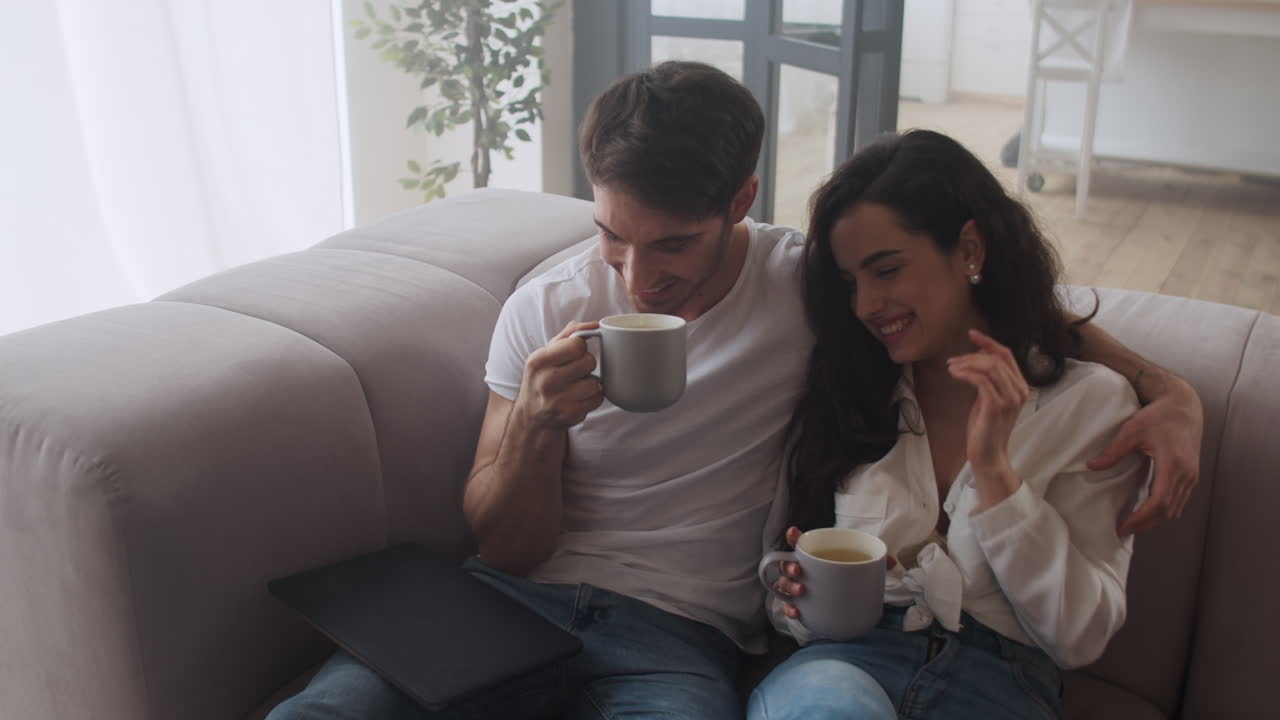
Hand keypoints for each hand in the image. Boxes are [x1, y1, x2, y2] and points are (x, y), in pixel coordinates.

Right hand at [516, 321, 604, 429]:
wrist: (532, 416)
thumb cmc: (542, 378)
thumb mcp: (546, 354)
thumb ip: (569, 334)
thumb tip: (595, 325)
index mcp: (538, 361)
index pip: (577, 344)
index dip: (579, 347)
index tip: (573, 353)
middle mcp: (546, 381)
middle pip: (589, 361)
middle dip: (586, 364)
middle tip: (574, 371)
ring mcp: (559, 400)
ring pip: (595, 382)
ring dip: (590, 383)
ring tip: (576, 386)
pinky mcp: (571, 414)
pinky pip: (598, 398)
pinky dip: (592, 397)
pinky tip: (579, 398)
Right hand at [775, 526, 895, 620]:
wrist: (851, 603)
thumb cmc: (851, 577)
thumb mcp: (864, 566)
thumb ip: (877, 561)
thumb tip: (890, 562)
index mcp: (815, 555)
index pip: (799, 542)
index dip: (794, 536)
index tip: (794, 531)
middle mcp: (803, 570)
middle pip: (787, 564)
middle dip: (789, 566)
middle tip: (798, 570)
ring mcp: (800, 587)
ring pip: (785, 585)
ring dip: (789, 586)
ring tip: (802, 589)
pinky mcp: (802, 605)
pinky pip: (789, 606)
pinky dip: (791, 609)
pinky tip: (797, 611)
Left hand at [947, 329, 1029, 478]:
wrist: (989, 456)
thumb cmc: (985, 428)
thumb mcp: (988, 399)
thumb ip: (988, 380)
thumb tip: (977, 359)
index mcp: (1020, 387)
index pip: (1007, 355)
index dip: (989, 342)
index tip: (972, 334)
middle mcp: (1019, 391)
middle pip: (996, 359)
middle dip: (971, 355)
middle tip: (952, 361)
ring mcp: (1009, 399)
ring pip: (989, 367)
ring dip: (967, 363)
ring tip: (951, 367)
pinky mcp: (996, 407)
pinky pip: (981, 380)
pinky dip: (965, 373)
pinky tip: (954, 374)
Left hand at [1090, 372, 1203, 534]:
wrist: (1184, 405)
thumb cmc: (1159, 416)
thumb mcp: (1132, 431)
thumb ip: (1113, 451)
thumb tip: (1092, 466)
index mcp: (1173, 465)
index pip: (1159, 503)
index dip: (1141, 519)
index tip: (1123, 526)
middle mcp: (1186, 474)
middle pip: (1168, 511)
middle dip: (1146, 524)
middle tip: (1123, 530)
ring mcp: (1192, 476)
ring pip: (1176, 509)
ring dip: (1156, 520)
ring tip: (1133, 525)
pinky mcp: (1191, 475)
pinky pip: (1179, 500)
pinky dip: (1164, 510)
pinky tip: (1148, 512)